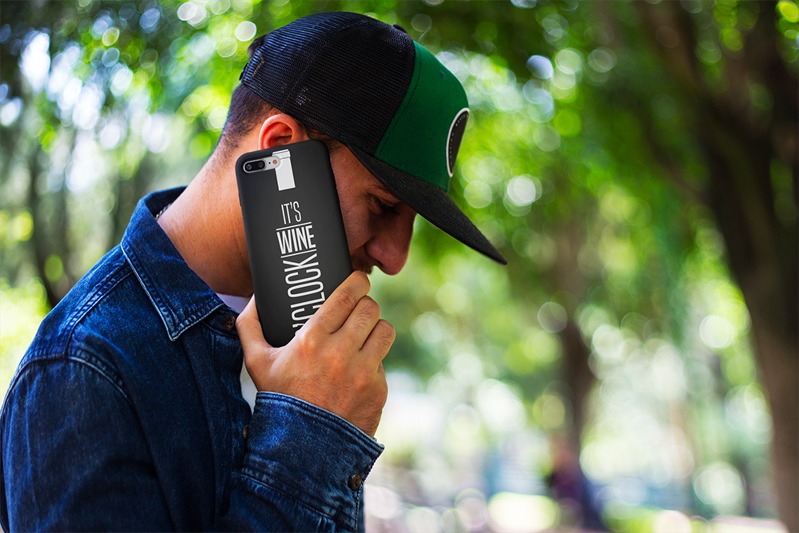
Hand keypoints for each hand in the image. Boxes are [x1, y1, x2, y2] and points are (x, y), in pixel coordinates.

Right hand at [236, 271, 393, 436]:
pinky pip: (383, 362)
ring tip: (365, 333)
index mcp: (312, 340)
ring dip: (375, 329)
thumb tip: (255, 298)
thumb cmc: (279, 400)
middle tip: (359, 309)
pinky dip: (373, 362)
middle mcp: (340, 353)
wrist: (302, 449)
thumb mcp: (256, 363)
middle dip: (365, 305)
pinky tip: (359, 368)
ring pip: (385, 330)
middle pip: (370, 309)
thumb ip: (250, 326)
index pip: (347, 296)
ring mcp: (362, 372)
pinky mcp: (378, 390)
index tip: (358, 280)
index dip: (357, 282)